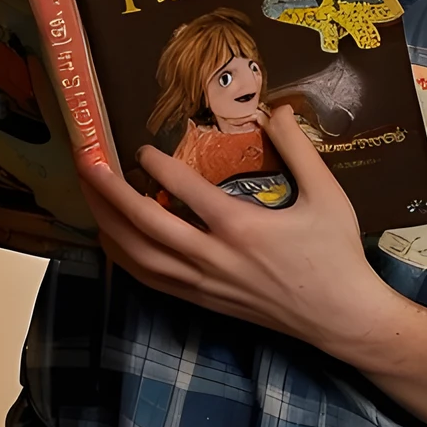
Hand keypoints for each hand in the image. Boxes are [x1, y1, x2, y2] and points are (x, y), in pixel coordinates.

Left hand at [78, 104, 393, 356]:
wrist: (340, 318)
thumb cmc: (336, 255)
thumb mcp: (328, 195)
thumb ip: (299, 149)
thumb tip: (278, 109)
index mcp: (241, 227)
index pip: (184, 190)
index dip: (156, 165)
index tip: (140, 147)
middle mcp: (214, 257)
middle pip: (144, 225)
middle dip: (109, 193)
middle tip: (87, 163)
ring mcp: (204, 284)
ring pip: (139, 258)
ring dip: (107, 226)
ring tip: (89, 197)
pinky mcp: (203, 301)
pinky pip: (152, 281)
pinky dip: (125, 259)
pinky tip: (113, 240)